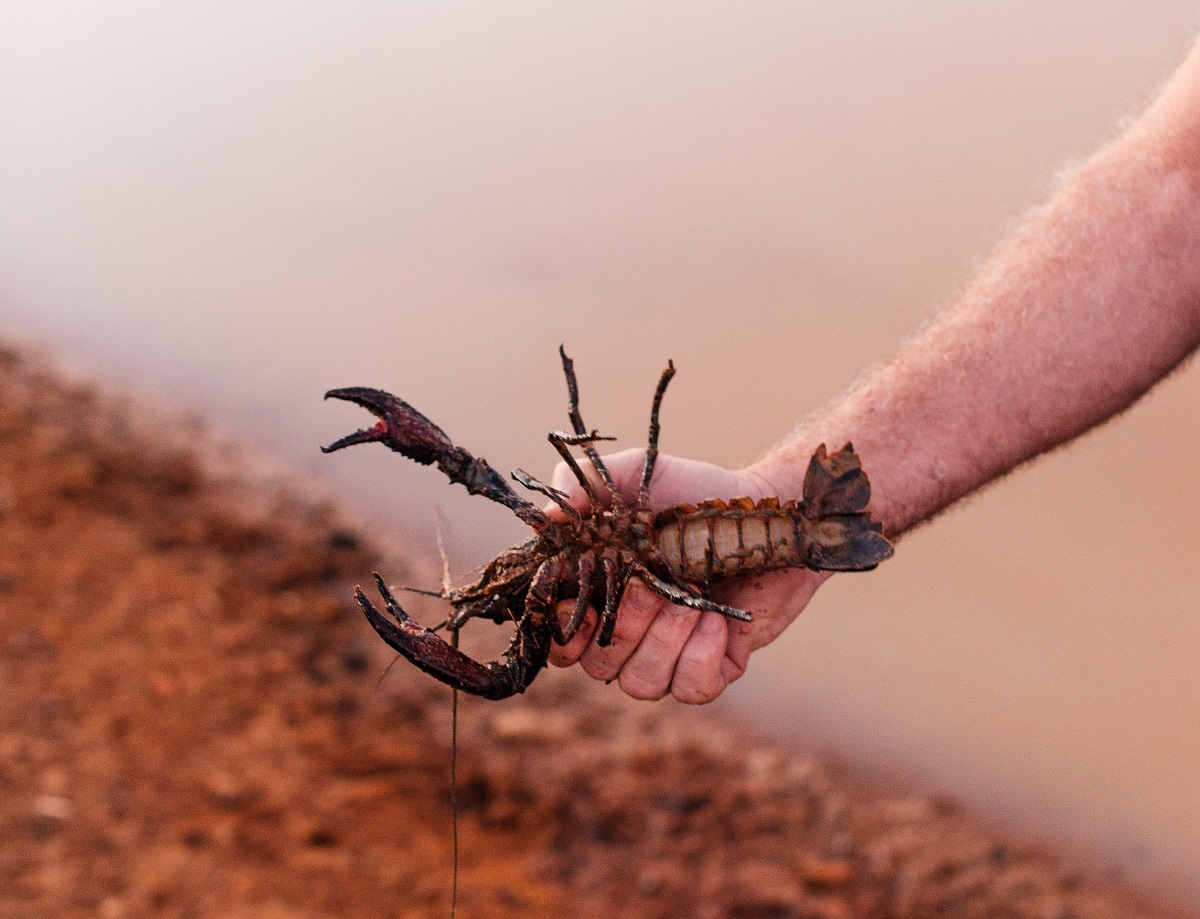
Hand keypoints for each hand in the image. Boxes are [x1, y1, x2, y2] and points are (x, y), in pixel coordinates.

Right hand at [545, 448, 829, 703]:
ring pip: (641, 685)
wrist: (764, 509)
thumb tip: (544, 518)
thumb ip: (584, 484)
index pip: (560, 641)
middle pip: (598, 666)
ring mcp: (669, 653)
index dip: (562, 634)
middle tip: (652, 587)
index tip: (577, 606)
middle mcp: (628, 633)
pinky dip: (701, 658)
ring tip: (692, 600)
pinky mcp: (714, 666)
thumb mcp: (636, 475)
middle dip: (624, 627)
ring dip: (664, 642)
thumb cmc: (694, 492)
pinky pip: (691, 690)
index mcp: (599, 595)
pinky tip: (716, 622)